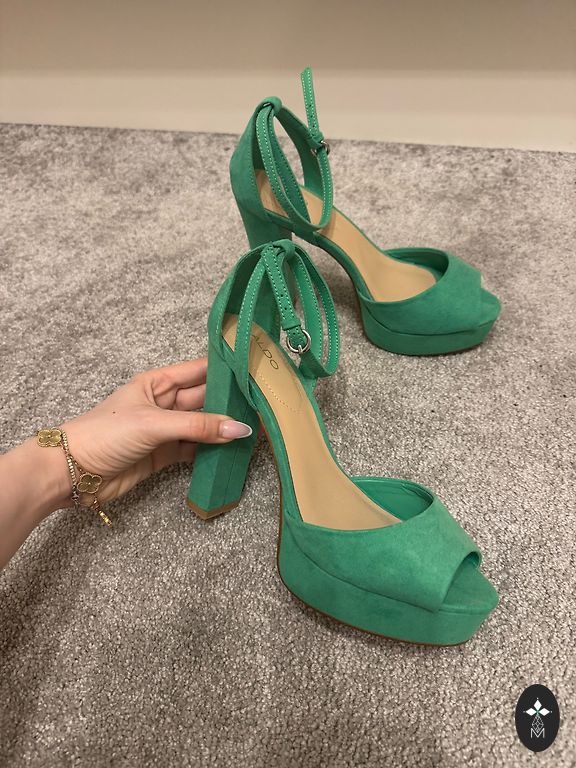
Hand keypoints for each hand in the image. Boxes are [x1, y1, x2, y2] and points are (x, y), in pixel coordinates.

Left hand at [59, 358, 251, 506]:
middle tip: (264, 404)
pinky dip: (212, 451)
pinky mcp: (164, 455)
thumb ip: (198, 427)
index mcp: (158, 382)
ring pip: (203, 426)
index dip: (225, 369)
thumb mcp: (154, 423)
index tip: (255, 369)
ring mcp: (165, 430)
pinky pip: (195, 449)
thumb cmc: (105, 433)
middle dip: (231, 402)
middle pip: (205, 399)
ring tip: (257, 428)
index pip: (199, 370)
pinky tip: (232, 451)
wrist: (72, 472)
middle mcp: (164, 402)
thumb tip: (239, 429)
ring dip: (224, 429)